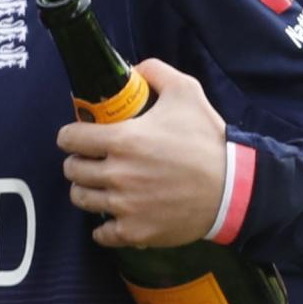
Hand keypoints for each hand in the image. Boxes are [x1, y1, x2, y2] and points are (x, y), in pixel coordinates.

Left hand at [57, 59, 228, 248]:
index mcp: (123, 140)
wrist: (232, 187)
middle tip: (93, 159)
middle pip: (72, 170)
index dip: (70, 135)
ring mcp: (123, 206)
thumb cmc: (207, 139)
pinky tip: (115, 213)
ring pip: (81, 199)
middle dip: (78, 161)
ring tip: (101, 185)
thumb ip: (155, 72)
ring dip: (87, 190)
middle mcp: (117, 174)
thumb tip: (134, 69)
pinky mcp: (134, 231)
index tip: (78, 136)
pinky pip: (100, 234)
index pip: (70, 138)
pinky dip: (104, 225)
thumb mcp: (186, 91)